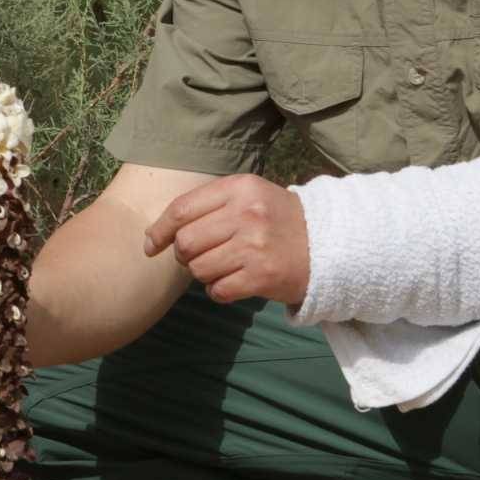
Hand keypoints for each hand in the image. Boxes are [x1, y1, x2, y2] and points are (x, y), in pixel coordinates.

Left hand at [143, 174, 309, 306]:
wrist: (328, 244)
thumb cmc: (277, 219)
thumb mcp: (248, 196)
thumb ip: (208, 206)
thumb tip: (156, 234)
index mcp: (240, 188)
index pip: (182, 209)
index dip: (160, 230)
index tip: (151, 245)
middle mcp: (246, 214)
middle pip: (186, 242)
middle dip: (184, 255)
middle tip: (199, 257)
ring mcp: (255, 246)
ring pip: (199, 269)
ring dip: (204, 274)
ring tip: (223, 268)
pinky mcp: (262, 276)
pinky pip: (218, 290)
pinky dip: (219, 291)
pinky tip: (233, 283)